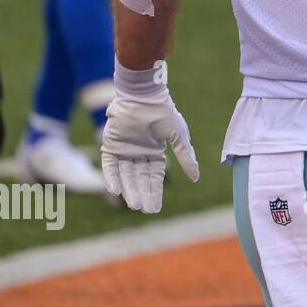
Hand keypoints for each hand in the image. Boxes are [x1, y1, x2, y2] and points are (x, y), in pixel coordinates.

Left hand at [100, 93, 199, 213]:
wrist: (144, 96)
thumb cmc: (164, 113)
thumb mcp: (178, 136)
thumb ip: (186, 157)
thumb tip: (196, 178)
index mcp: (154, 151)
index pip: (154, 176)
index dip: (155, 192)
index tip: (156, 209)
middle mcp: (138, 153)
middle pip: (140, 179)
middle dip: (143, 194)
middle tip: (145, 211)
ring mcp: (124, 150)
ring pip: (126, 175)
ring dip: (129, 190)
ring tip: (133, 205)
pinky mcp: (110, 145)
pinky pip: (110, 165)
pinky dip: (112, 178)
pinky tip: (115, 191)